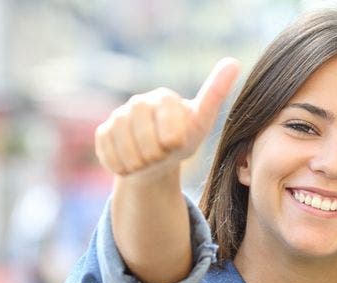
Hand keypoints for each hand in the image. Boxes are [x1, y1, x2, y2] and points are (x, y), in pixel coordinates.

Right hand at [94, 57, 239, 177]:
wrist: (157, 160)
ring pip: (125, 149)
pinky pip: (109, 155)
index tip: (177, 144)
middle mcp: (138, 102)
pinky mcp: (103, 132)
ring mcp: (118, 116)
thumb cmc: (183, 139)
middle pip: (143, 137)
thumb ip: (215, 94)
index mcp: (164, 97)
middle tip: (162, 156)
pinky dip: (123, 166)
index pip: (167, 128)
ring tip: (149, 161)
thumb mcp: (202, 122)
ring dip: (140, 163)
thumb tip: (233, 62)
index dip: (172, 142)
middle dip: (155, 154)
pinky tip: (132, 163)